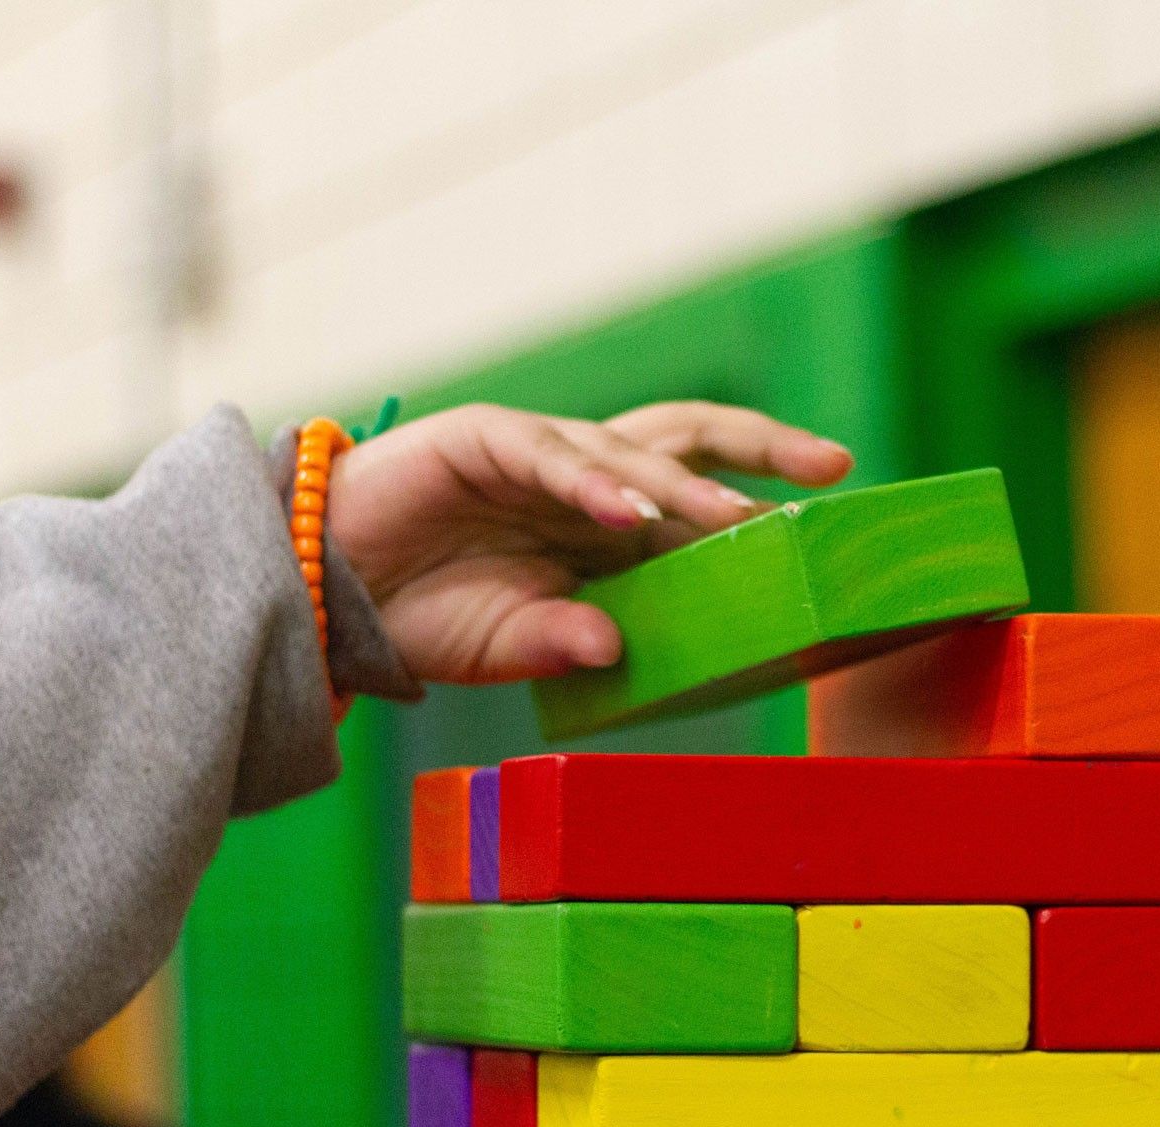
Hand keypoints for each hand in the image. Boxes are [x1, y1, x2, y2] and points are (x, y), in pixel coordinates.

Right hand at [327, 401, 852, 683]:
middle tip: (833, 466)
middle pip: (688, 440)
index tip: (823, 528)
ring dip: (684, 484)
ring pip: (630, 448)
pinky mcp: (483, 440)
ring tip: (735, 519)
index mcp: (600, 525)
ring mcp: (537, 455)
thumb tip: (616, 652)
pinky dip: (592, 484)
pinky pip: (550, 457)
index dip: (755, 507)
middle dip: (761, 448)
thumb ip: (563, 643)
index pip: (693, 499)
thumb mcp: (508, 643)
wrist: (326, 589)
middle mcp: (583, 480)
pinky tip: (632, 514)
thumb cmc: (420, 614)